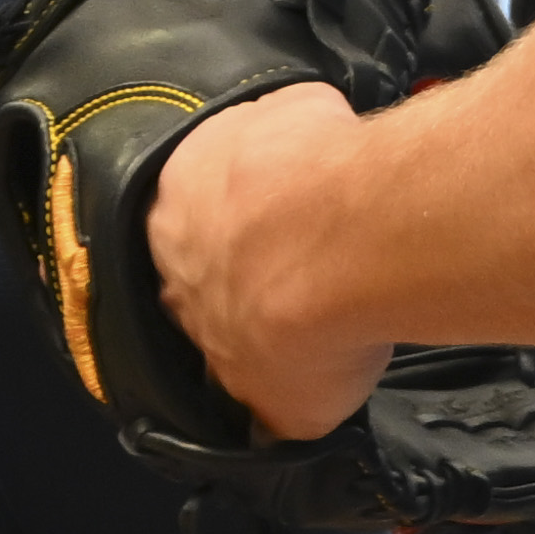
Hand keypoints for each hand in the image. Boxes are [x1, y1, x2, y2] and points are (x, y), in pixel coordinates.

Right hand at [145, 84, 394, 436]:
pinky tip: (363, 165)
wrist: (345, 248)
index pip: (191, 291)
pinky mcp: (279, 104)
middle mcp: (178, 208)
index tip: (276, 307)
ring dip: (286, 179)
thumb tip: (273, 429)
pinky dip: (326, 136)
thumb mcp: (285, 410)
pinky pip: (300, 119)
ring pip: (251, 162)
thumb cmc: (302, 332)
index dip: (235, 298)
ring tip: (342, 208)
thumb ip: (270, 410)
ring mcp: (225, 143)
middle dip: (253, 232)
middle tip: (311, 252)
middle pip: (213, 219)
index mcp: (171, 282)